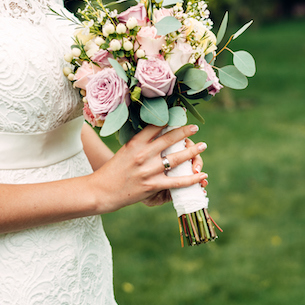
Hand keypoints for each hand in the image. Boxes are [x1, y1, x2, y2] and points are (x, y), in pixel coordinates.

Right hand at [89, 125, 207, 213]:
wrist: (102, 190)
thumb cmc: (114, 169)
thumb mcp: (125, 150)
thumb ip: (141, 142)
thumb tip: (158, 131)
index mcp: (135, 143)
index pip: (156, 126)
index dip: (169, 118)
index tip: (179, 113)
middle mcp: (143, 154)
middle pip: (169, 139)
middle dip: (185, 132)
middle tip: (195, 128)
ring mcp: (149, 170)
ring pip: (177, 159)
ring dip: (193, 151)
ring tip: (202, 146)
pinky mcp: (153, 185)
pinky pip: (178, 182)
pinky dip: (192, 179)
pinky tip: (202, 175)